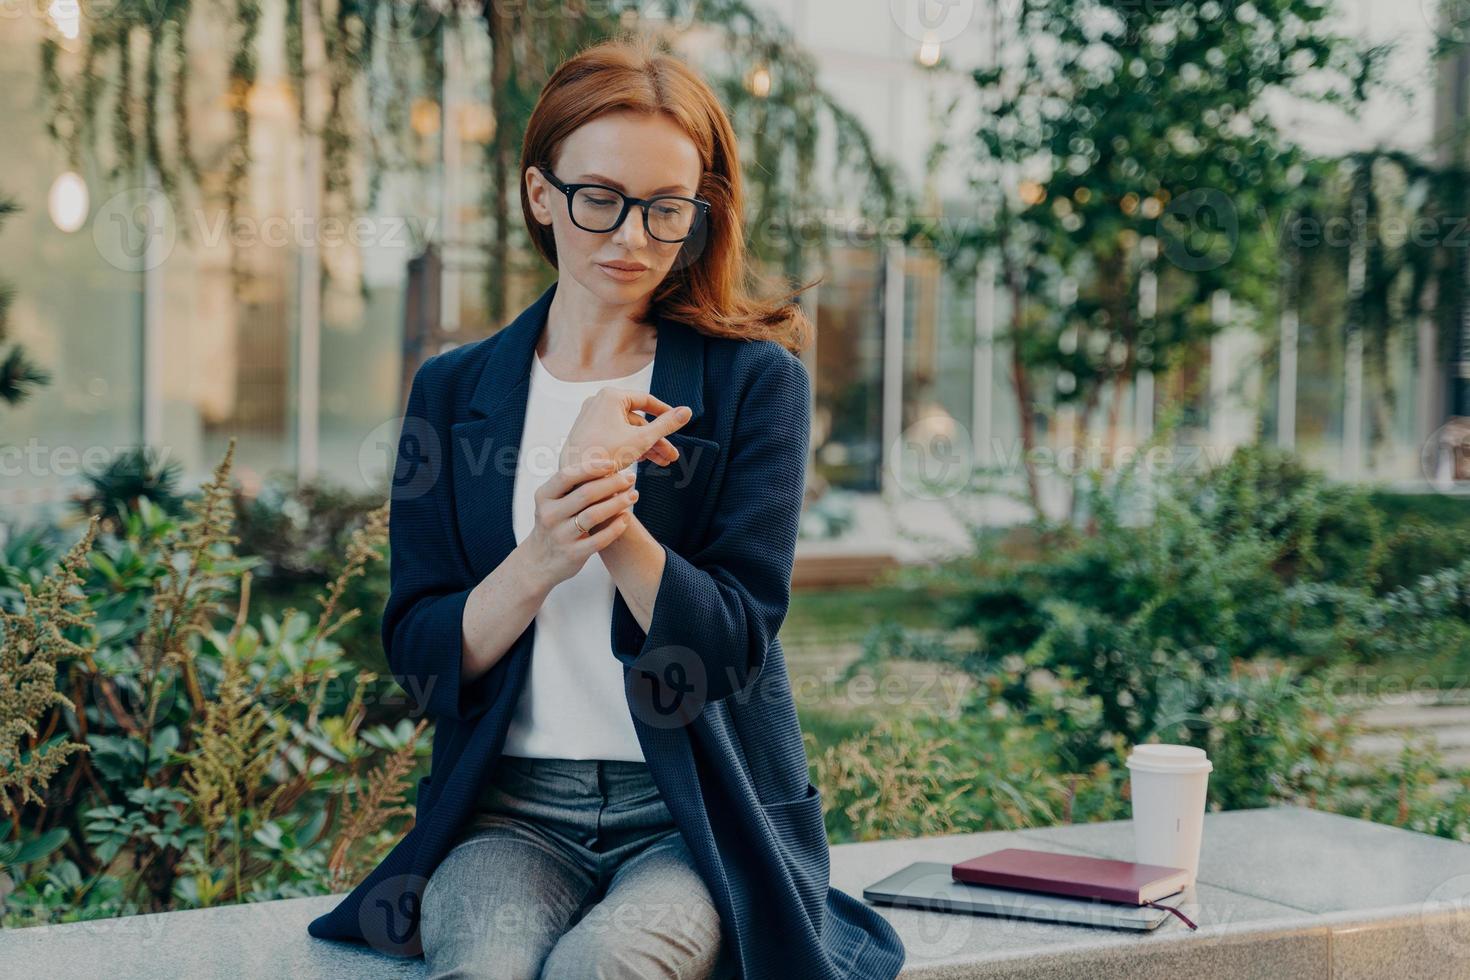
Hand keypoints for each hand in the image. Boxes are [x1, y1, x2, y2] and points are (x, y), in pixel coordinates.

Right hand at [520, 457, 640, 588]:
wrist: (538, 562)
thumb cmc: (553, 524)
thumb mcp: (551, 503)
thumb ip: (571, 486)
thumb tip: (604, 463)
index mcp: (543, 497)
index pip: (567, 476)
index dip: (591, 467)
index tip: (613, 463)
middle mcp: (549, 515)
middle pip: (585, 493)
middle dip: (611, 483)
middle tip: (630, 478)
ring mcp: (561, 536)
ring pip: (594, 515)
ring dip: (617, 503)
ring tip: (633, 495)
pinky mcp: (573, 554)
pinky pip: (600, 539)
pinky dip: (616, 527)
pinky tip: (626, 518)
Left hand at [559, 388, 692, 471]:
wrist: (576, 478)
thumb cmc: (606, 454)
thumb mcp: (642, 439)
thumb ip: (666, 424)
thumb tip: (687, 411)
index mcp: (611, 396)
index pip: (646, 400)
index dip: (665, 412)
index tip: (678, 422)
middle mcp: (599, 403)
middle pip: (637, 420)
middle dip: (657, 439)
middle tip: (672, 455)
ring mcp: (592, 418)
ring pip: (627, 430)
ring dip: (647, 446)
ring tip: (663, 462)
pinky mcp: (588, 432)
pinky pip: (615, 436)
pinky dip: (630, 446)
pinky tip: (646, 460)